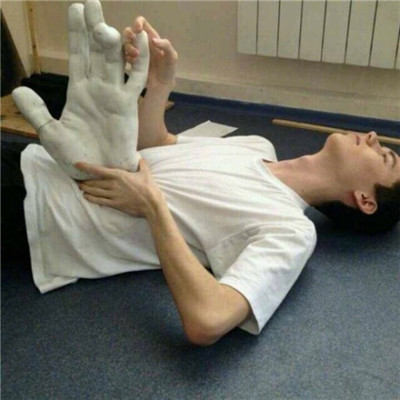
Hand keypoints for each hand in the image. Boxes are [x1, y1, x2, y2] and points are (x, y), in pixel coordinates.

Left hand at [12, 0, 148, 179]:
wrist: (98, 172)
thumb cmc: (76, 156)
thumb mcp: (50, 133)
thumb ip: (37, 111)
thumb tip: (19, 89)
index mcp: (78, 91)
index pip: (77, 56)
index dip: (76, 34)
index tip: (75, 9)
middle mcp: (96, 88)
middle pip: (95, 51)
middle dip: (93, 28)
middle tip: (91, 4)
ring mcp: (114, 94)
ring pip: (113, 61)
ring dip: (111, 42)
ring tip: (105, 23)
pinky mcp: (128, 104)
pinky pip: (136, 78)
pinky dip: (140, 60)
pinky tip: (141, 42)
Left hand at [76, 158, 162, 217]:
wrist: (151, 204)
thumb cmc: (149, 188)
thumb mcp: (146, 173)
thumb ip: (141, 164)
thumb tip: (140, 157)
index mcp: (119, 175)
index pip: (98, 170)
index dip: (86, 167)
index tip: (77, 164)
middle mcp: (113, 185)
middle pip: (94, 182)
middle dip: (83, 180)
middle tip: (76, 179)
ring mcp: (113, 195)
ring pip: (95, 191)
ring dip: (86, 189)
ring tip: (79, 187)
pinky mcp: (115, 204)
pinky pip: (100, 201)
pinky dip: (91, 198)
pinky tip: (86, 196)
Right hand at [123, 16, 177, 87]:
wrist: (162, 85)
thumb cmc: (168, 69)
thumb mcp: (172, 57)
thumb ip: (166, 46)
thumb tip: (154, 40)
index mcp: (152, 38)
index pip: (142, 23)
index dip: (138, 22)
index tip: (138, 29)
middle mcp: (142, 43)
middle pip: (129, 31)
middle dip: (129, 34)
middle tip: (133, 40)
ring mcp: (136, 53)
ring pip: (125, 43)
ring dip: (128, 47)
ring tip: (136, 55)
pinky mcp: (132, 62)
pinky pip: (124, 56)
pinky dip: (127, 57)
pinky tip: (134, 62)